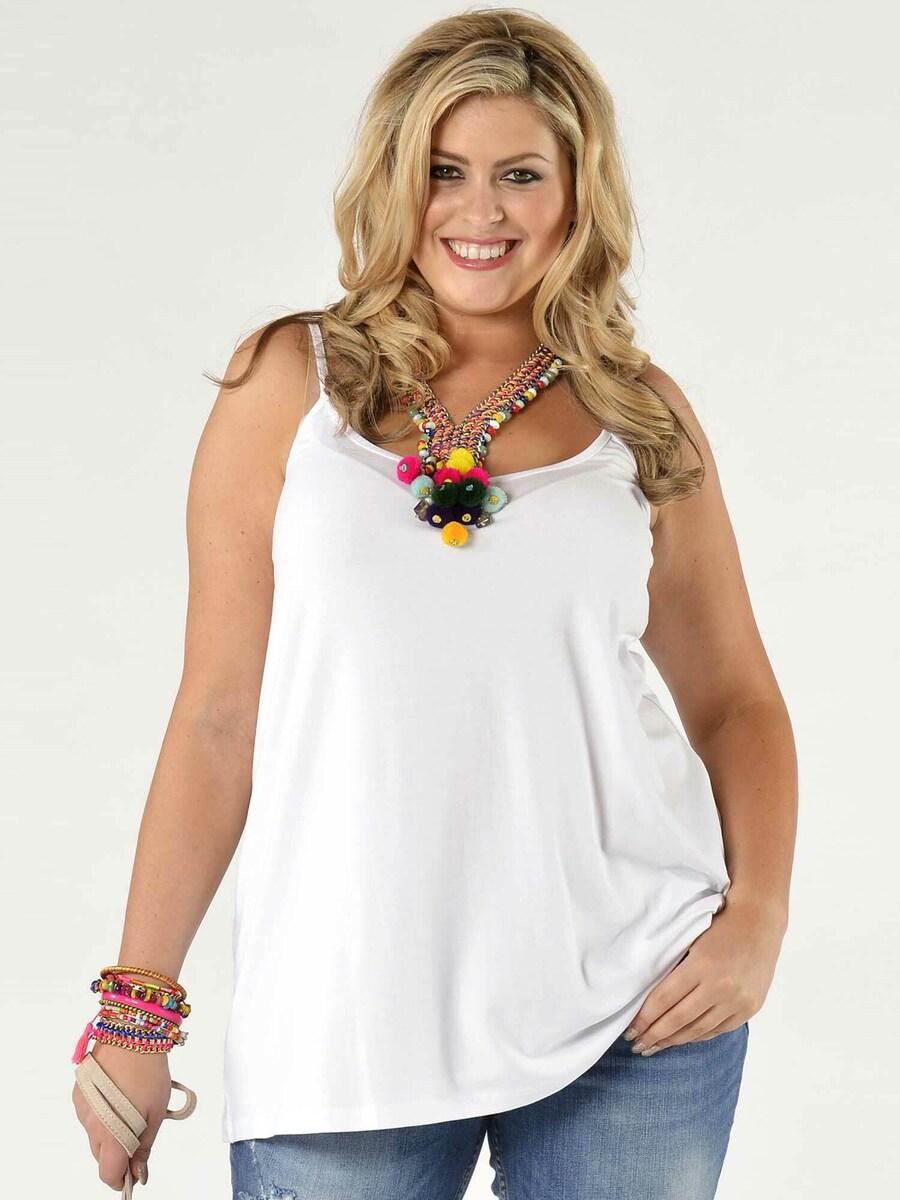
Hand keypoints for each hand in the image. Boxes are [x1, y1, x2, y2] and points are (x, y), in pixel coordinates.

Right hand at [72, 1041, 172, 1189]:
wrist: (131, 1032)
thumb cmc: (148, 1071)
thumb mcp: (155, 1112)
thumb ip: (144, 1147)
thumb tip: (139, 1173)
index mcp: (110, 1134)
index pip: (107, 1173)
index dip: (120, 1178)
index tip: (133, 1173)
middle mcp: (90, 1124)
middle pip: (101, 1155)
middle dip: (118, 1152)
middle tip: (138, 1133)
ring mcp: (82, 1108)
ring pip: (94, 1134)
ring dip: (109, 1130)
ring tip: (131, 1105)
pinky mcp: (78, 1093)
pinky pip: (89, 1113)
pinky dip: (101, 1111)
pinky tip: (118, 1093)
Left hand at [623, 893, 786, 1054]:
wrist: (759, 921)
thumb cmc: (719, 927)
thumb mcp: (691, 942)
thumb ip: (675, 971)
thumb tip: (650, 1002)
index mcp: (701, 965)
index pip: (665, 999)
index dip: (645, 1018)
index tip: (630, 1031)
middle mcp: (720, 986)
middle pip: (679, 1019)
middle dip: (655, 1035)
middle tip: (637, 1046)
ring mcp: (737, 1000)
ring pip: (699, 1029)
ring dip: (674, 1041)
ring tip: (655, 1047)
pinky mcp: (750, 1008)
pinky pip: (718, 1030)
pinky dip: (698, 1036)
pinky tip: (683, 1039)